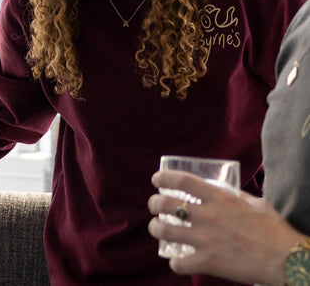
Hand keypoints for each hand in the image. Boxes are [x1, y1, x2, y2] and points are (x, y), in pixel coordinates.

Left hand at [147, 169, 302, 284]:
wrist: (287, 259)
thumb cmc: (275, 230)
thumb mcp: (255, 203)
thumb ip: (234, 196)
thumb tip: (223, 191)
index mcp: (220, 198)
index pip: (181, 181)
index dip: (163, 178)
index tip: (156, 180)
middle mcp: (207, 216)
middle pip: (165, 204)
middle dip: (154, 204)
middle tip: (155, 206)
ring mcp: (205, 240)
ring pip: (163, 231)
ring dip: (156, 229)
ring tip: (158, 228)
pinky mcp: (208, 262)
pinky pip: (178, 263)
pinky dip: (175, 262)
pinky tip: (178, 260)